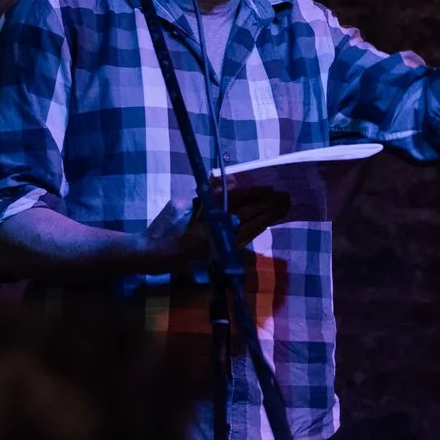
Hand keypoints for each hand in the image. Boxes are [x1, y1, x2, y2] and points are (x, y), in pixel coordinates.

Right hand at [137, 187, 295, 266]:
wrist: (152, 254)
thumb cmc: (163, 228)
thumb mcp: (179, 204)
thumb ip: (203, 196)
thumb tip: (224, 184)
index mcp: (207, 212)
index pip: (238, 200)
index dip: (257, 194)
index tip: (272, 189)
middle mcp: (217, 227)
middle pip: (249, 213)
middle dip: (268, 205)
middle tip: (286, 198)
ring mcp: (220, 241)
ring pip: (250, 226)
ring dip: (268, 217)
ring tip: (283, 208)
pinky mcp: (220, 252)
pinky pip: (244, 239)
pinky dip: (256, 230)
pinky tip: (267, 224)